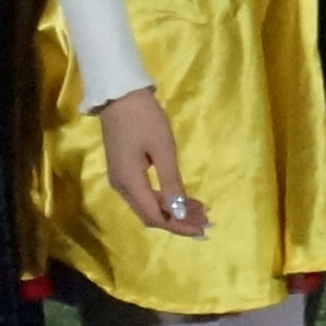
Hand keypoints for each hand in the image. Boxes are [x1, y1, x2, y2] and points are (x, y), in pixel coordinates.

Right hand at [97, 86, 208, 235]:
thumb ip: (171, 182)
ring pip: (149, 204)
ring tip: (201, 211)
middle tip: (206, 221)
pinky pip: (146, 193)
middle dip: (179, 220)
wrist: (119, 94)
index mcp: (129, 183)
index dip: (178, 226)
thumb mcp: (163, 149)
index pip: (155, 216)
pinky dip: (165, 198)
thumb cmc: (144, 118)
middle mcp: (122, 187)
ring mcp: (121, 179)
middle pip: (151, 214)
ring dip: (174, 210)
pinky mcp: (124, 170)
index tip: (202, 230)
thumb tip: (179, 212)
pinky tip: (184, 198)